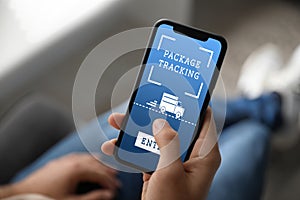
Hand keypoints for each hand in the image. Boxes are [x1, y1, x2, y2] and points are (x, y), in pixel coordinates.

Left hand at [13, 153, 119, 199]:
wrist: (21, 194)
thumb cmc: (46, 198)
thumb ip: (92, 198)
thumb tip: (108, 195)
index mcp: (77, 170)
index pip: (100, 174)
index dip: (110, 182)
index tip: (116, 188)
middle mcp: (72, 162)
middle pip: (95, 163)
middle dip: (107, 170)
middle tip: (116, 176)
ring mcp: (64, 161)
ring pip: (86, 158)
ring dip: (98, 162)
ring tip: (106, 164)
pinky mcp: (57, 163)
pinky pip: (76, 157)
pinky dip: (86, 159)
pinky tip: (86, 160)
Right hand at [101, 107, 220, 199]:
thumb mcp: (171, 172)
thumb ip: (168, 143)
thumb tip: (161, 122)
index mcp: (204, 155)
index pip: (204, 121)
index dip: (194, 104)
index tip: (183, 89)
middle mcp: (191, 156)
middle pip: (174, 127)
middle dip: (154, 115)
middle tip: (140, 103)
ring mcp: (174, 163)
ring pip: (156, 138)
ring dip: (136, 131)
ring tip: (116, 122)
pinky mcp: (160, 170)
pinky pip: (147, 153)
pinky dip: (131, 148)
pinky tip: (114, 145)